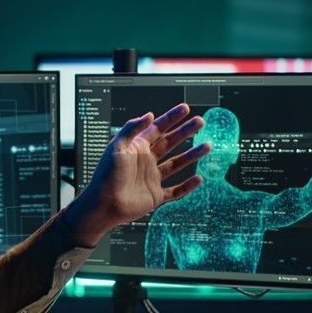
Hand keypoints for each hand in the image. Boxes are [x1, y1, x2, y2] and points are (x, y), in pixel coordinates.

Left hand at [66, 103, 209, 246]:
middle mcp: (145, 161)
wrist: (104, 204)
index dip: (171, 118)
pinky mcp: (155, 196)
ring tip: (207, 145)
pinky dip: (187, 186)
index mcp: (136, 148)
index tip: (185, 108)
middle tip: (200, 122)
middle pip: (170, 143)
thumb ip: (132, 128)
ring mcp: (151, 178)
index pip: (157, 128)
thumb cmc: (106, 175)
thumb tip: (150, 115)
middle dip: (185, 132)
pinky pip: (175, 190)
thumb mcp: (117, 146)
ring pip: (176, 164)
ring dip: (192, 155)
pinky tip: (198, 178)